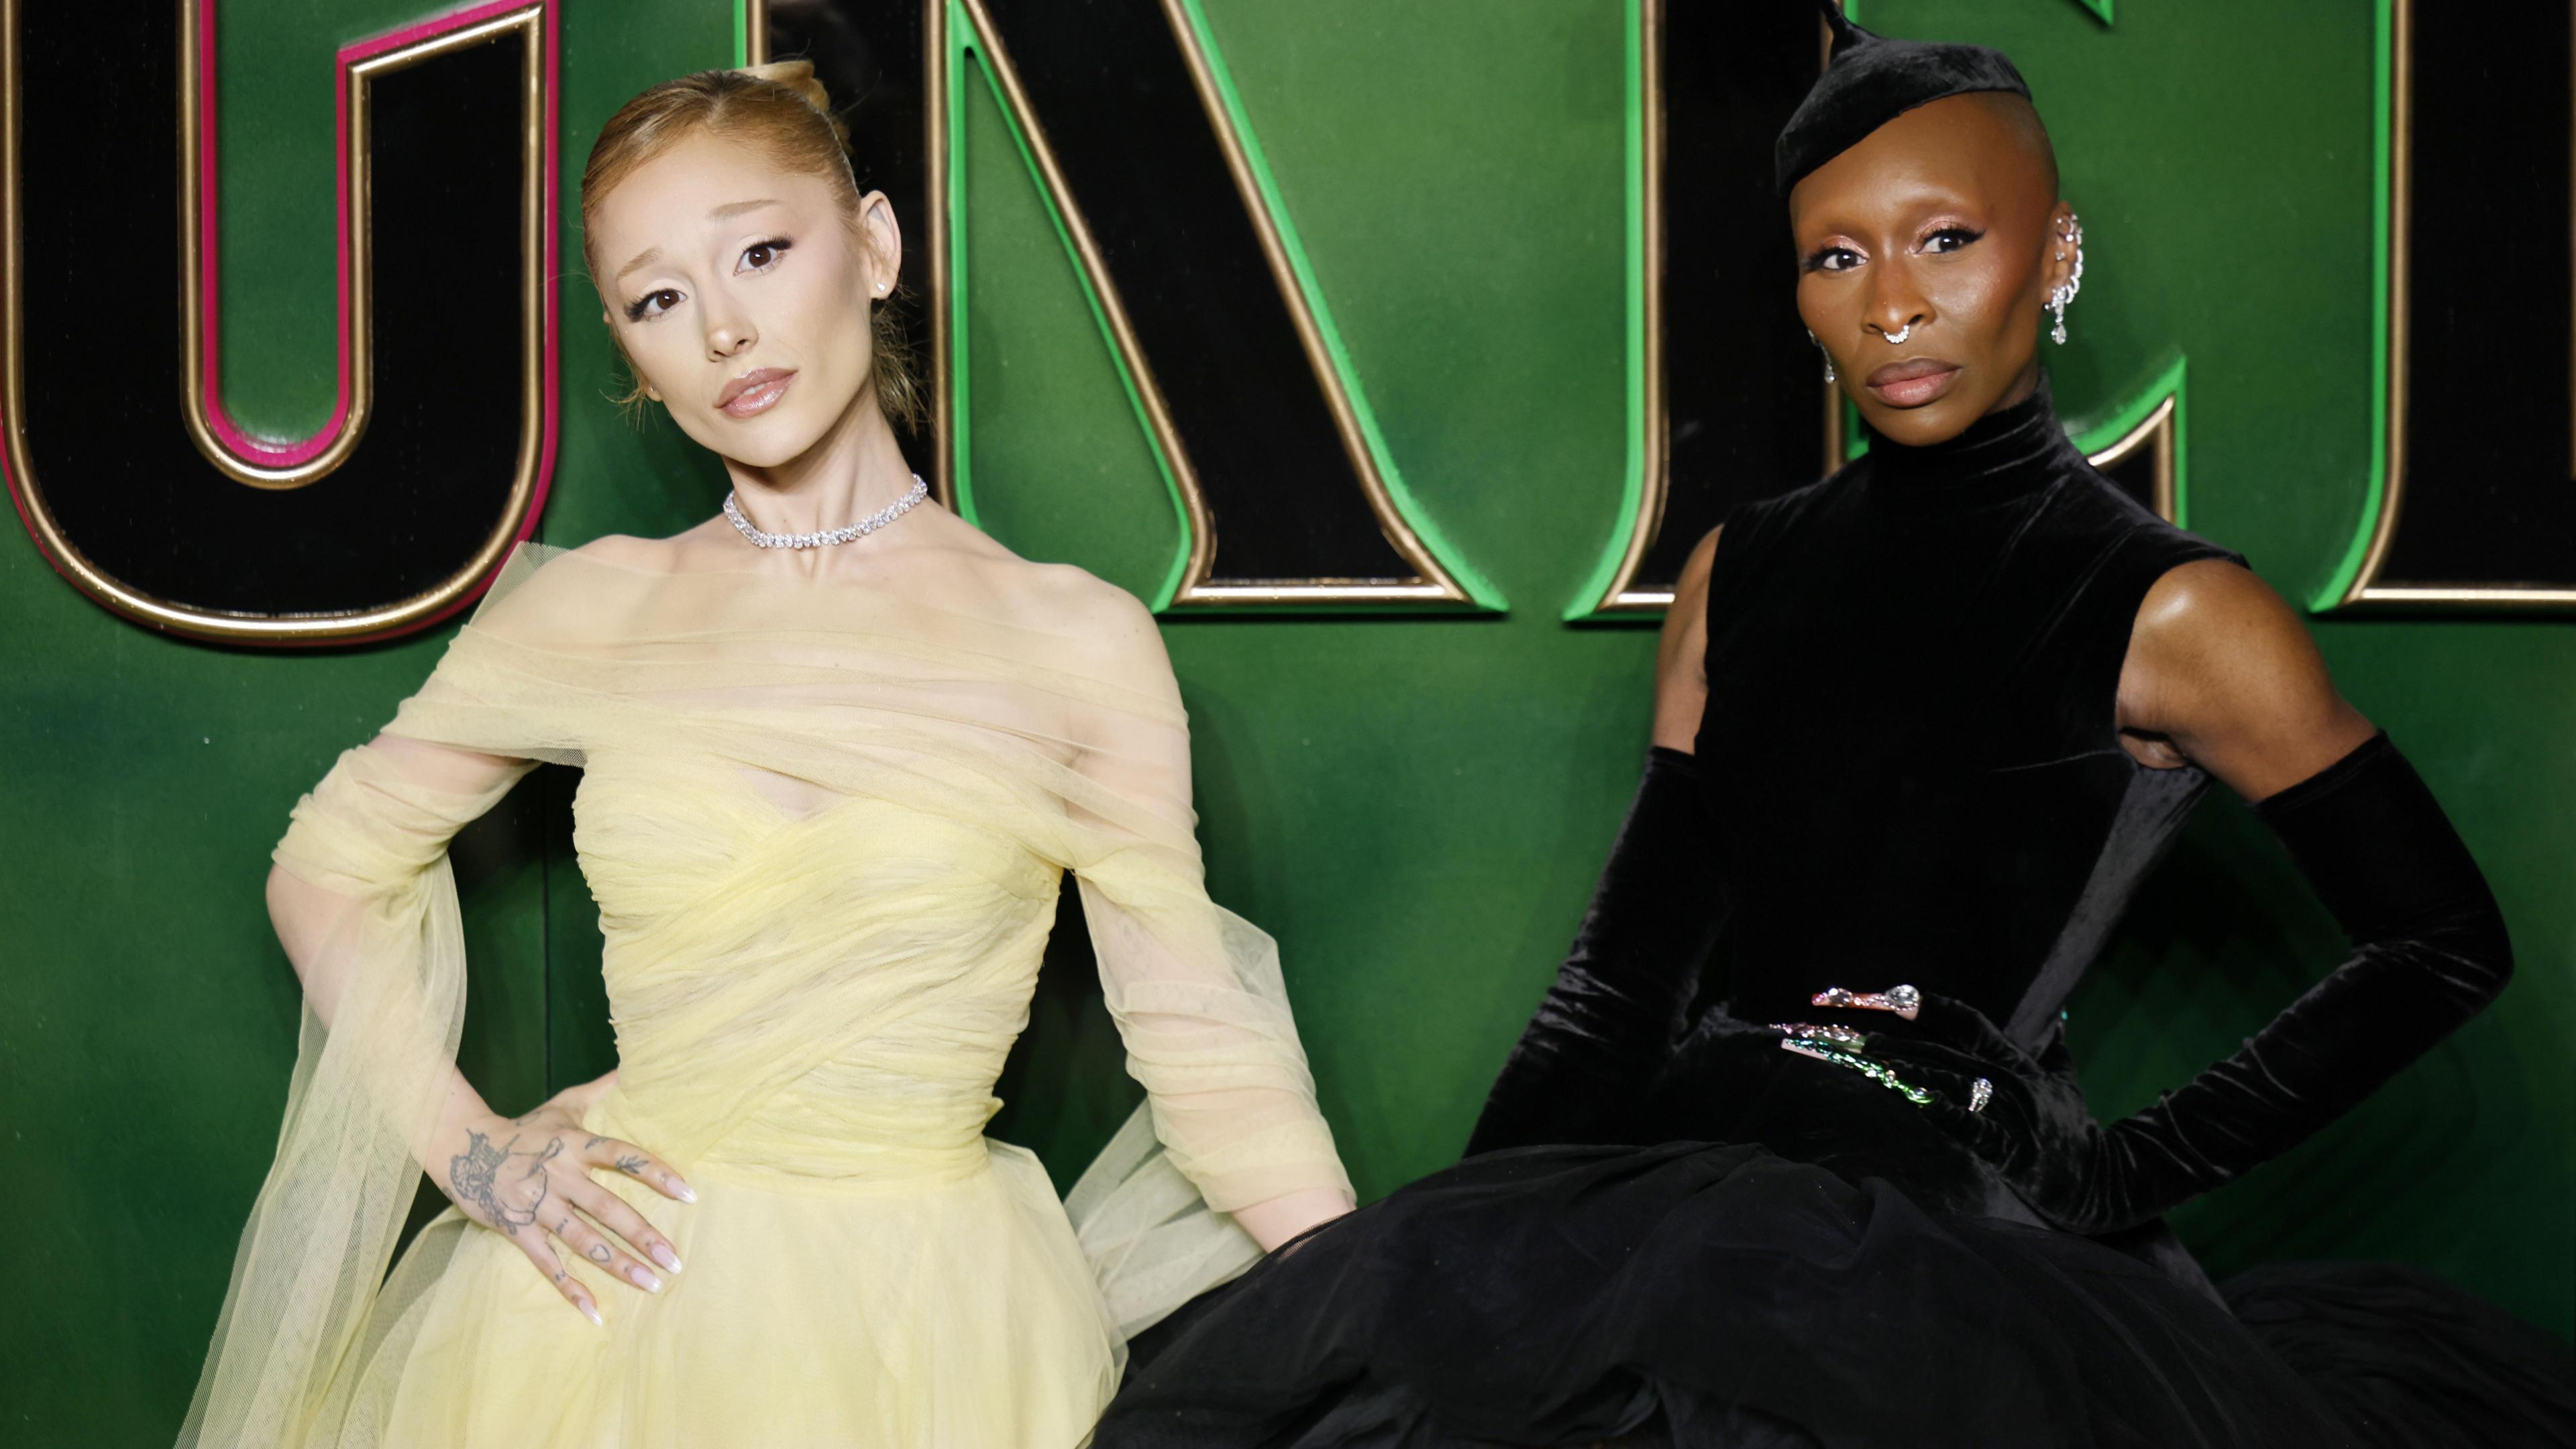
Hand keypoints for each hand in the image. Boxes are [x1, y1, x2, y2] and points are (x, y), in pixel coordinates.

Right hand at [431, 1083, 694, 1324]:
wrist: (461, 1146)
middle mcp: (560, 1176)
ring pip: (583, 1239)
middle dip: (644, 1235)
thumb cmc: (521, 1128)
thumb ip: (600, 1091)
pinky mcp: (516, 1229)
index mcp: (575, 1145)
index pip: (624, 1157)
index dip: (656, 1173)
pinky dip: (570, 1288)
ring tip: (651, 1284)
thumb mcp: (562, 1106)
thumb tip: (632, 1067)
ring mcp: (538, 1205)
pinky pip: (547, 1264)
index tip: (688, 1194)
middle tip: (675, 1261)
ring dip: (617, 1264)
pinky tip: (594, 1311)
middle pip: (609, 1208)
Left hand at [1778, 986, 2133, 1233]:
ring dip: (1894, 1066)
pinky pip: (1968, 1125)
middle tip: (1829, 1026)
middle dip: (1878, 1036)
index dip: (1914, 1003)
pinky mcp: (2009, 1148)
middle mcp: (2004, 1077)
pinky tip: (1907, 1099)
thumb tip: (2063, 1018)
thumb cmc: (2077, 1131)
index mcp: (2011, 1059)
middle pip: (1933, 1047)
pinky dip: (1938, 1110)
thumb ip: (2058, 1048)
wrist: (2108, 1181)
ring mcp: (2006, 1111)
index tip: (1871, 996)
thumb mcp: (2067, 1083)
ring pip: (1943, 1079)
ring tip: (1851, 1055)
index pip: (1958, 1017)